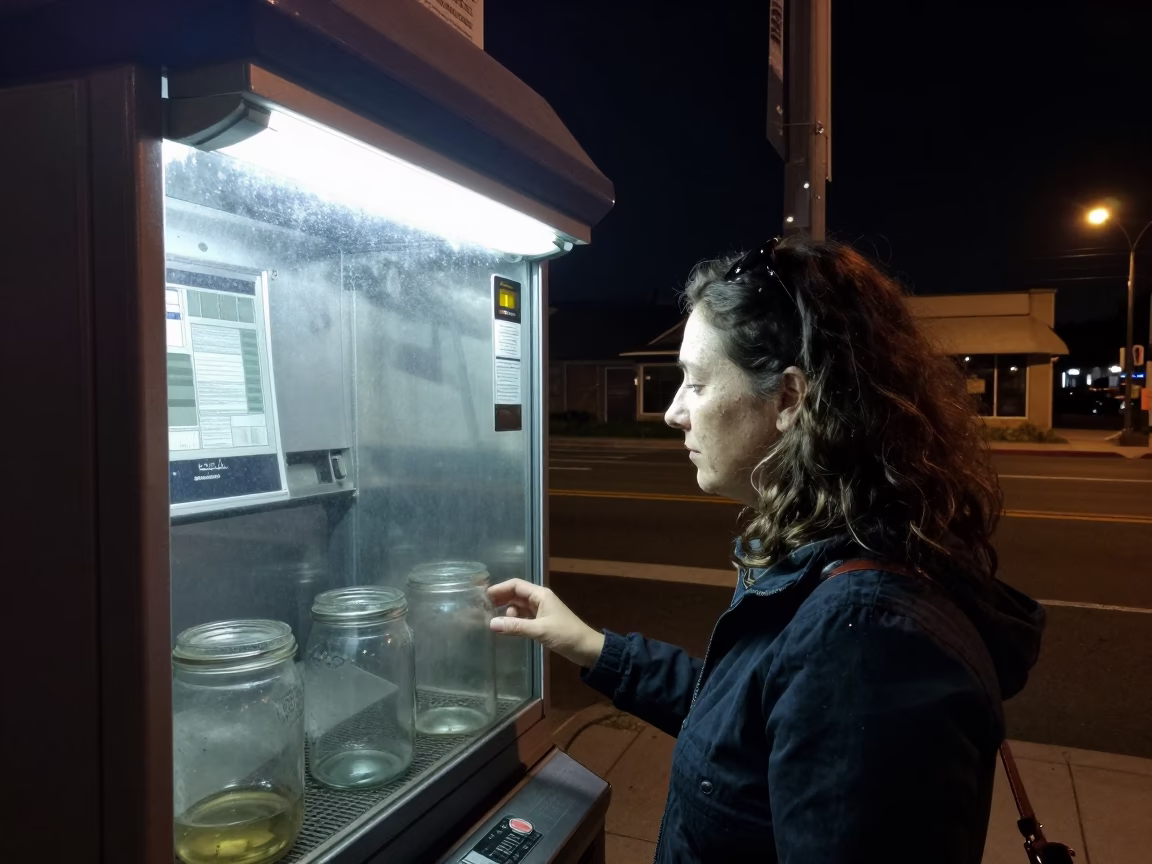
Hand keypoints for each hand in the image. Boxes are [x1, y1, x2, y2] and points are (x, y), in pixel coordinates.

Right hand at [488, 579, 605, 667]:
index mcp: (540, 595)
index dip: (499, 589)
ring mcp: (540, 611)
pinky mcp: (541, 623)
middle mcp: (539, 600)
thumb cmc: (566, 634)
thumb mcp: (540, 630)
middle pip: (515, 595)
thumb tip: (491, 624)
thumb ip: (516, 626)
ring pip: (518, 607)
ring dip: (506, 612)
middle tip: (481, 609)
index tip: (483, 596)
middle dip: (500, 600)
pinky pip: (523, 618)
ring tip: (490, 621)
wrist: (587, 649)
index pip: (515, 585)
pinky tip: (505, 628)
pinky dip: (513, 621)